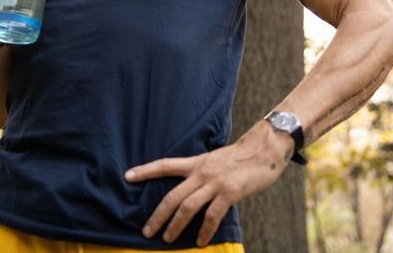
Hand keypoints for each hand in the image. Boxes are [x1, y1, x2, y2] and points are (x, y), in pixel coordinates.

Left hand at [124, 122, 294, 246]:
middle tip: (146, 231)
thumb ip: (202, 173)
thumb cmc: (241, 158)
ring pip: (187, 207)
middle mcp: (201, 172)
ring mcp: (215, 182)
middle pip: (172, 195)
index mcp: (196, 163)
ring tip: (167, 239)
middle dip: (157, 216)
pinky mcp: (230, 192)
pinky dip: (205, 230)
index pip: (165, 165)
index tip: (127, 176)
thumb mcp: (215, 160)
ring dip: (175, 225)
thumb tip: (191, 189)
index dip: (145, 170)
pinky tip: (201, 241)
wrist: (265, 149)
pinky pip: (212, 215)